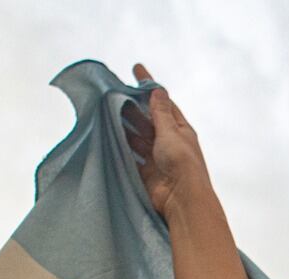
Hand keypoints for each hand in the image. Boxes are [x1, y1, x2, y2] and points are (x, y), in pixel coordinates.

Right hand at [122, 64, 210, 216]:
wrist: (181, 200)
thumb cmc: (182, 164)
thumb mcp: (171, 132)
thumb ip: (160, 112)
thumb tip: (158, 90)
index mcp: (180, 130)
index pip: (162, 102)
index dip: (149, 86)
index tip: (136, 68)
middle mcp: (168, 143)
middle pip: (147, 119)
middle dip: (132, 106)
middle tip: (112, 91)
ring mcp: (156, 158)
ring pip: (136, 136)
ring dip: (123, 125)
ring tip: (105, 108)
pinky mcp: (144, 172)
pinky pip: (129, 155)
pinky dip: (120, 147)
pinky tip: (107, 135)